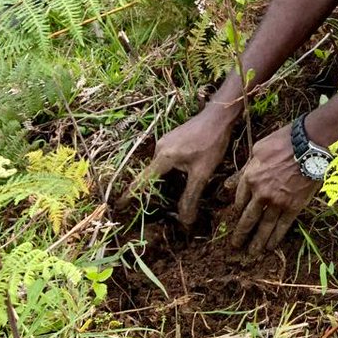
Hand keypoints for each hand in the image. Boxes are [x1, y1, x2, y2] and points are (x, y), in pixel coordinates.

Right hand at [133, 107, 236, 226]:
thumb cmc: (212, 142)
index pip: (142, 180)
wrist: (219, 115)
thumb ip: (191, 196)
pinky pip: (166, 160)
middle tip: (161, 209)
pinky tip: (183, 177)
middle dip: (155, 192)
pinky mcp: (171, 139)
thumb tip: (185, 221)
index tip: (118, 207)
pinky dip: (170, 172)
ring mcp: (164, 142)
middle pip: (152, 176)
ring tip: (174, 196)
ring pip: (160, 168)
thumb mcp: (203, 172)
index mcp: (163, 156)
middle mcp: (159, 148)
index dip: (131, 195)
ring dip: (165, 181)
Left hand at [231, 127, 318, 255]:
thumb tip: (230, 184)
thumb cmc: (284, 141)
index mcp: (250, 177)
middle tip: (236, 245)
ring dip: (257, 241)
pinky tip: (271, 247)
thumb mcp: (258, 149)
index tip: (236, 218)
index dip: (237, 210)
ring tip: (252, 253)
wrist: (309, 144)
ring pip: (264, 226)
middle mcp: (260, 193)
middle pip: (248, 218)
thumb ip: (245, 169)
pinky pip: (283, 226)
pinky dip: (276, 238)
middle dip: (241, 233)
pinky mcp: (293, 206)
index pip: (239, 199)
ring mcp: (277, 202)